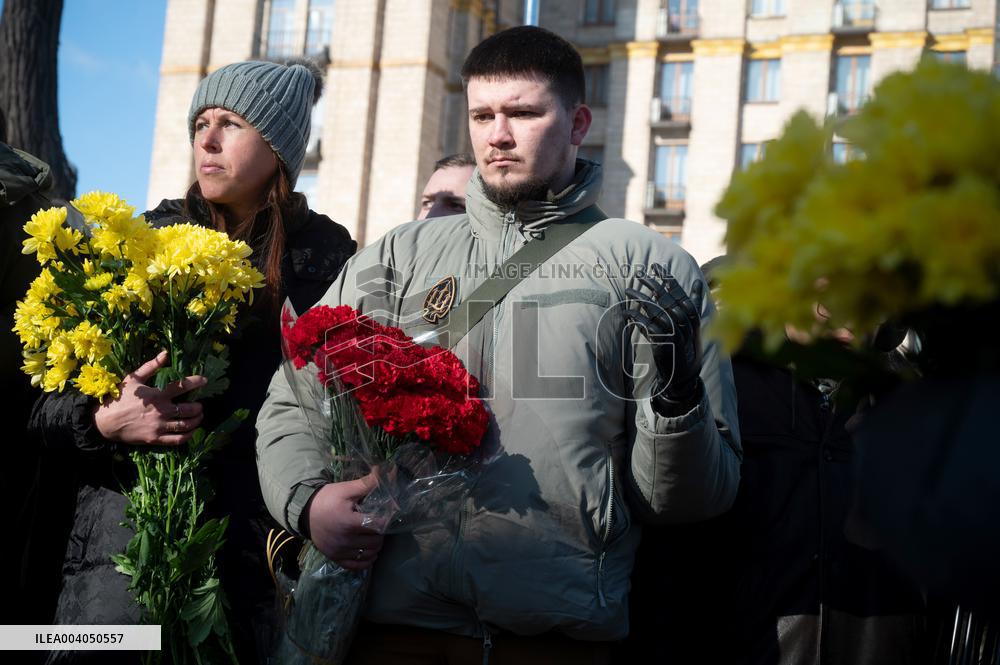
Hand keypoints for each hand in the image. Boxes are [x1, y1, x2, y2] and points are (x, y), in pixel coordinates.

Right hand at [93, 350, 206, 445]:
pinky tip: (191, 431)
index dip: (196, 382)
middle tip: (200, 405)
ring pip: (186, 425)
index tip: (204, 380)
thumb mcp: (133, 378)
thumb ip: (151, 366)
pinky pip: (177, 440)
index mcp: (157, 395)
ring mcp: (158, 426)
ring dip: (197, 421)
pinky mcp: (155, 439)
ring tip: (198, 417)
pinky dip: (188, 436)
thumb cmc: (120, 397)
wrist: (104, 422)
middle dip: (198, 407)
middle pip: (189, 410)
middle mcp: (160, 411)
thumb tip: (165, 353)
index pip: (181, 386)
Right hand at [307, 475, 384, 570]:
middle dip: (381, 532)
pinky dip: (366, 560)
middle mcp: (345, 541)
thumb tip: (385, 471)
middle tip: (378, 524)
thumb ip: (367, 483)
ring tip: (373, 536)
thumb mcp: (346, 489)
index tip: (384, 513)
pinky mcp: (335, 558)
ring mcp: (340, 552)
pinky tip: (368, 551)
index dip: (385, 519)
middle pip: (376, 541)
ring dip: (375, 546)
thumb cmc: (327, 499)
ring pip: (369, 554)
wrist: (304, 512)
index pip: (378, 525)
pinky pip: (357, 566)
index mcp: (349, 523)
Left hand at [625, 265, 704, 410]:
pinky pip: (648, 328)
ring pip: (656, 311)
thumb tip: (697, 281)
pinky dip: (637, 319)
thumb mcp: (695, 323)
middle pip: (666, 299)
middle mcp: (685, 323)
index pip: (680, 292)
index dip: (668, 278)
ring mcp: (675, 334)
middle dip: (652, 284)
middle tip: (638, 274)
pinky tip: (628, 313)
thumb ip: (695, 302)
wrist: (685, 374)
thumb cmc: (688, 345)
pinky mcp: (664, 344)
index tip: (656, 266)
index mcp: (693, 316)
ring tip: (628, 291)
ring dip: (640, 299)